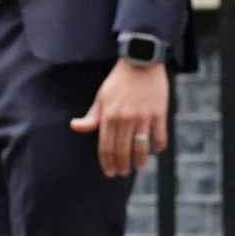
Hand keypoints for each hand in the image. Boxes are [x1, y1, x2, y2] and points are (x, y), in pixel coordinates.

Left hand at [71, 59, 172, 177]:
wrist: (141, 62)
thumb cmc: (118, 80)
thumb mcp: (101, 97)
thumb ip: (91, 117)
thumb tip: (75, 127)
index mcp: (108, 117)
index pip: (106, 147)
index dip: (107, 162)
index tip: (110, 172)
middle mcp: (125, 120)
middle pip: (122, 150)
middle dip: (122, 166)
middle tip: (123, 173)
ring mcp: (143, 117)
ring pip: (141, 147)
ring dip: (140, 161)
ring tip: (139, 168)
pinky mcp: (159, 114)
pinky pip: (159, 136)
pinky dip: (158, 146)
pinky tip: (156, 151)